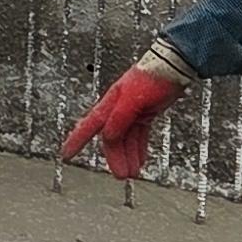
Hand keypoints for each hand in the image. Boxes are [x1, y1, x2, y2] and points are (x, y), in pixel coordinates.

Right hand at [60, 44, 193, 181]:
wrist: (176, 64)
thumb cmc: (153, 78)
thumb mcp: (134, 100)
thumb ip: (119, 119)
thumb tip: (107, 137)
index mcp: (111, 102)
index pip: (91, 126)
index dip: (77, 141)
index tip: (66, 155)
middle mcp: (119, 108)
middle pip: (112, 138)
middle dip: (115, 157)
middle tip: (122, 176)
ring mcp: (133, 110)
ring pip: (127, 138)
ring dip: (129, 155)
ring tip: (133, 173)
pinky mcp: (147, 112)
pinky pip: (139, 134)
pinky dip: (139, 147)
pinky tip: (141, 160)